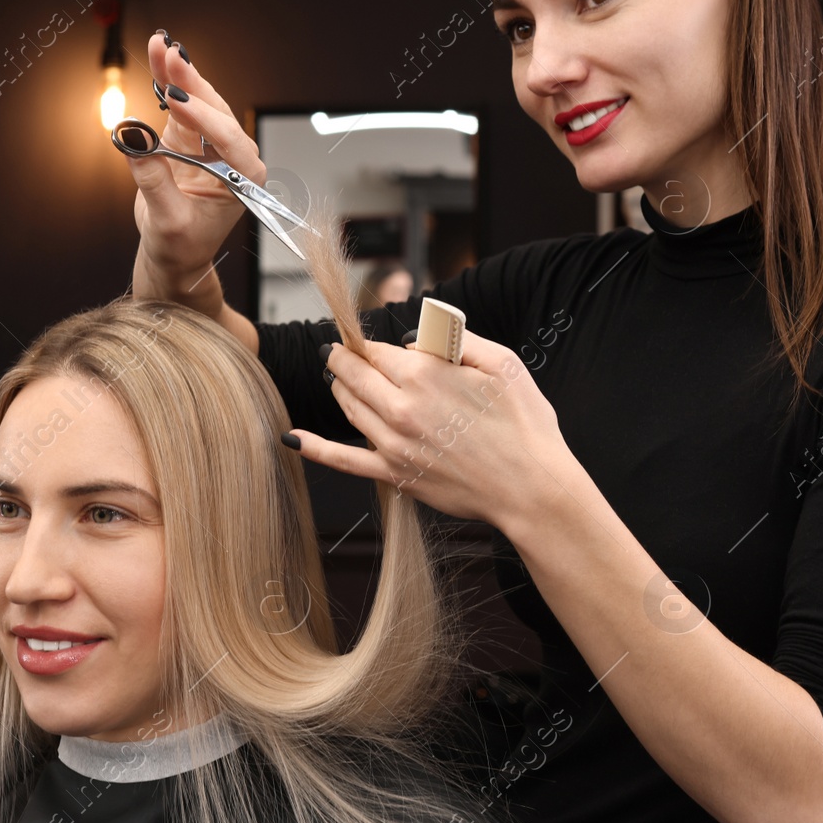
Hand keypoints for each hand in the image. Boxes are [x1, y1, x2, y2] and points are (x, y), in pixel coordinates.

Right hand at [128, 31, 263, 297]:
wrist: (176, 255)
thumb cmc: (181, 246)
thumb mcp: (167, 221)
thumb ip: (153, 180)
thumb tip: (133, 140)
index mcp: (244, 179)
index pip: (228, 140)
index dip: (202, 118)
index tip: (176, 102)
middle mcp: (234, 156)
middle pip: (215, 111)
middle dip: (191, 82)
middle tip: (169, 53)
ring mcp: (211, 143)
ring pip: (198, 101)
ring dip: (178, 74)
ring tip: (160, 45)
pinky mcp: (189, 137)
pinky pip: (179, 106)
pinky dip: (168, 84)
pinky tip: (159, 58)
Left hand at [288, 328, 572, 527]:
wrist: (530, 488)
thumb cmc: (524, 425)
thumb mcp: (503, 364)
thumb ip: (458, 339)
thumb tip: (419, 334)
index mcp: (425, 374)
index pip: (375, 350)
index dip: (364, 341)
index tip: (358, 337)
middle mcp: (401, 407)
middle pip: (353, 374)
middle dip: (341, 359)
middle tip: (337, 352)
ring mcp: (394, 443)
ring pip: (348, 407)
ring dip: (339, 388)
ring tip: (338, 379)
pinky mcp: (395, 474)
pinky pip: (343, 459)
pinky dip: (314, 447)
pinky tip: (292, 438)